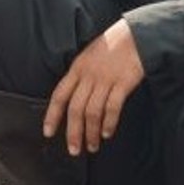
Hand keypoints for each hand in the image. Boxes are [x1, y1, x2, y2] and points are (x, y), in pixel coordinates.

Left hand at [42, 18, 144, 155]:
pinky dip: (109, 123)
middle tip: (74, 150)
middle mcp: (88, 75)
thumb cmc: (111, 47)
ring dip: (91, 133)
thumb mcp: (88, 57)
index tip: (48, 132)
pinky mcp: (123, 83)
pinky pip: (112, 108)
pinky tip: (108, 133)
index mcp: (77, 69)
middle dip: (73, 133)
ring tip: (93, 146)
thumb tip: (72, 99)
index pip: (59, 95)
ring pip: (93, 112)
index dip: (52, 115)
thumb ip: (80, 76)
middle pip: (75, 109)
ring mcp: (106, 79)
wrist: (135, 34)